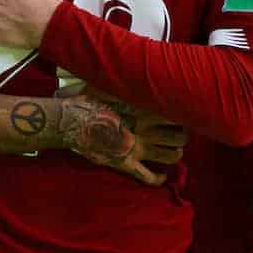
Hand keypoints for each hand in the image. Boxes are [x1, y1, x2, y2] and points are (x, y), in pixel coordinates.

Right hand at [62, 92, 186, 185]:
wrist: (70, 122)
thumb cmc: (90, 101)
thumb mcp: (110, 86)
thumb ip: (128, 85)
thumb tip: (139, 74)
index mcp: (144, 111)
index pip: (175, 115)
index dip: (181, 116)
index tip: (179, 115)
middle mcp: (145, 131)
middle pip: (180, 138)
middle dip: (181, 137)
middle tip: (177, 134)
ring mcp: (136, 150)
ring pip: (171, 157)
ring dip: (174, 155)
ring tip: (172, 151)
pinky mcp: (126, 164)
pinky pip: (148, 177)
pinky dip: (158, 179)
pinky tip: (163, 177)